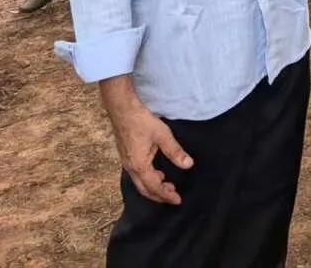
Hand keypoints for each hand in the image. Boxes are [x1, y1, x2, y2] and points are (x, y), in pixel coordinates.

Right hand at [103, 87, 193, 204]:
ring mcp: (126, 163)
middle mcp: (130, 168)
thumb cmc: (141, 121)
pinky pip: (136, 175)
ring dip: (152, 187)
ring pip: (139, 183)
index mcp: (139, 165)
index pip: (154, 187)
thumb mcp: (162, 135)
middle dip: (159, 196)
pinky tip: (156, 172)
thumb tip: (188, 164)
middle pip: (144, 190)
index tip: (177, 200)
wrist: (122, 110)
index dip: (166, 195)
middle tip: (173, 197)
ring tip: (166, 185)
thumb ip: (175, 151)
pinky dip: (147, 179)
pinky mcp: (125, 156)